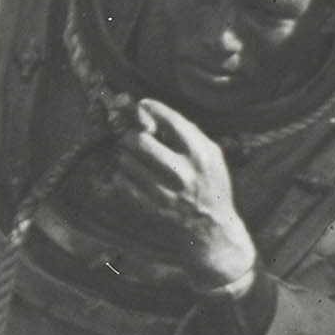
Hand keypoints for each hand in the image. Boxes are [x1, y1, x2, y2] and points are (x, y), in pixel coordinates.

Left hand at [100, 99, 256, 296]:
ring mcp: (165, 192)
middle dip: (133, 135)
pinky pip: (122, 182)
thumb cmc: (210, 184)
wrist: (212, 229)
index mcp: (201, 155)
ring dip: (127, 156)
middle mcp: (183, 173)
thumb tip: (153, 110)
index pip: (171, 121)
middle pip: (140, 140)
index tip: (143, 105)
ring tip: (135, 159)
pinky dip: (122, 175)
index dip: (152, 108)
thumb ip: (187, 133)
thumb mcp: (212, 155)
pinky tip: (132, 176)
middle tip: (135, 137)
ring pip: (127, 160)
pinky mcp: (151, 208)